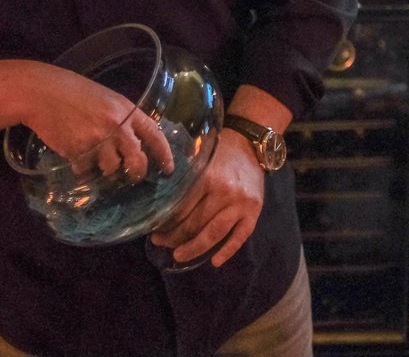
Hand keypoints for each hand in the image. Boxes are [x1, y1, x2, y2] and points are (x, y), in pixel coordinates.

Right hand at [24, 65, 174, 181]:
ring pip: (112, 169)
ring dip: (104, 168)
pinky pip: (87, 171)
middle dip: (136, 172)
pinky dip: (82, 168)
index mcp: (126, 110)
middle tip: (132, 175)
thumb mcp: (105, 99)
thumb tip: (134, 143)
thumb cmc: (73, 92)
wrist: (42, 92)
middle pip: (137, 161)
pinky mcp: (79, 152)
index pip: (155, 135)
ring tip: (93, 157)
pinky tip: (75, 155)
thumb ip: (121, 119)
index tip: (169, 169)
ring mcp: (98, 140)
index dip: (164, 155)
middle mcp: (117, 126)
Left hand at [149, 129, 263, 267]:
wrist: (252, 145)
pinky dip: (227, 251)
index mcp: (207, 177)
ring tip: (179, 256)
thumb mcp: (199, 158)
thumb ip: (185, 177)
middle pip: (195, 223)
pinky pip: (240, 237)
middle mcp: (224, 192)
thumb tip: (160, 200)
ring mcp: (240, 204)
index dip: (166, 222)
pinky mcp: (254, 212)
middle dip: (174, 237)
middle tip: (159, 243)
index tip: (154, 229)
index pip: (182, 207)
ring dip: (195, 248)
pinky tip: (214, 262)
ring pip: (214, 233)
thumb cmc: (220, 151)